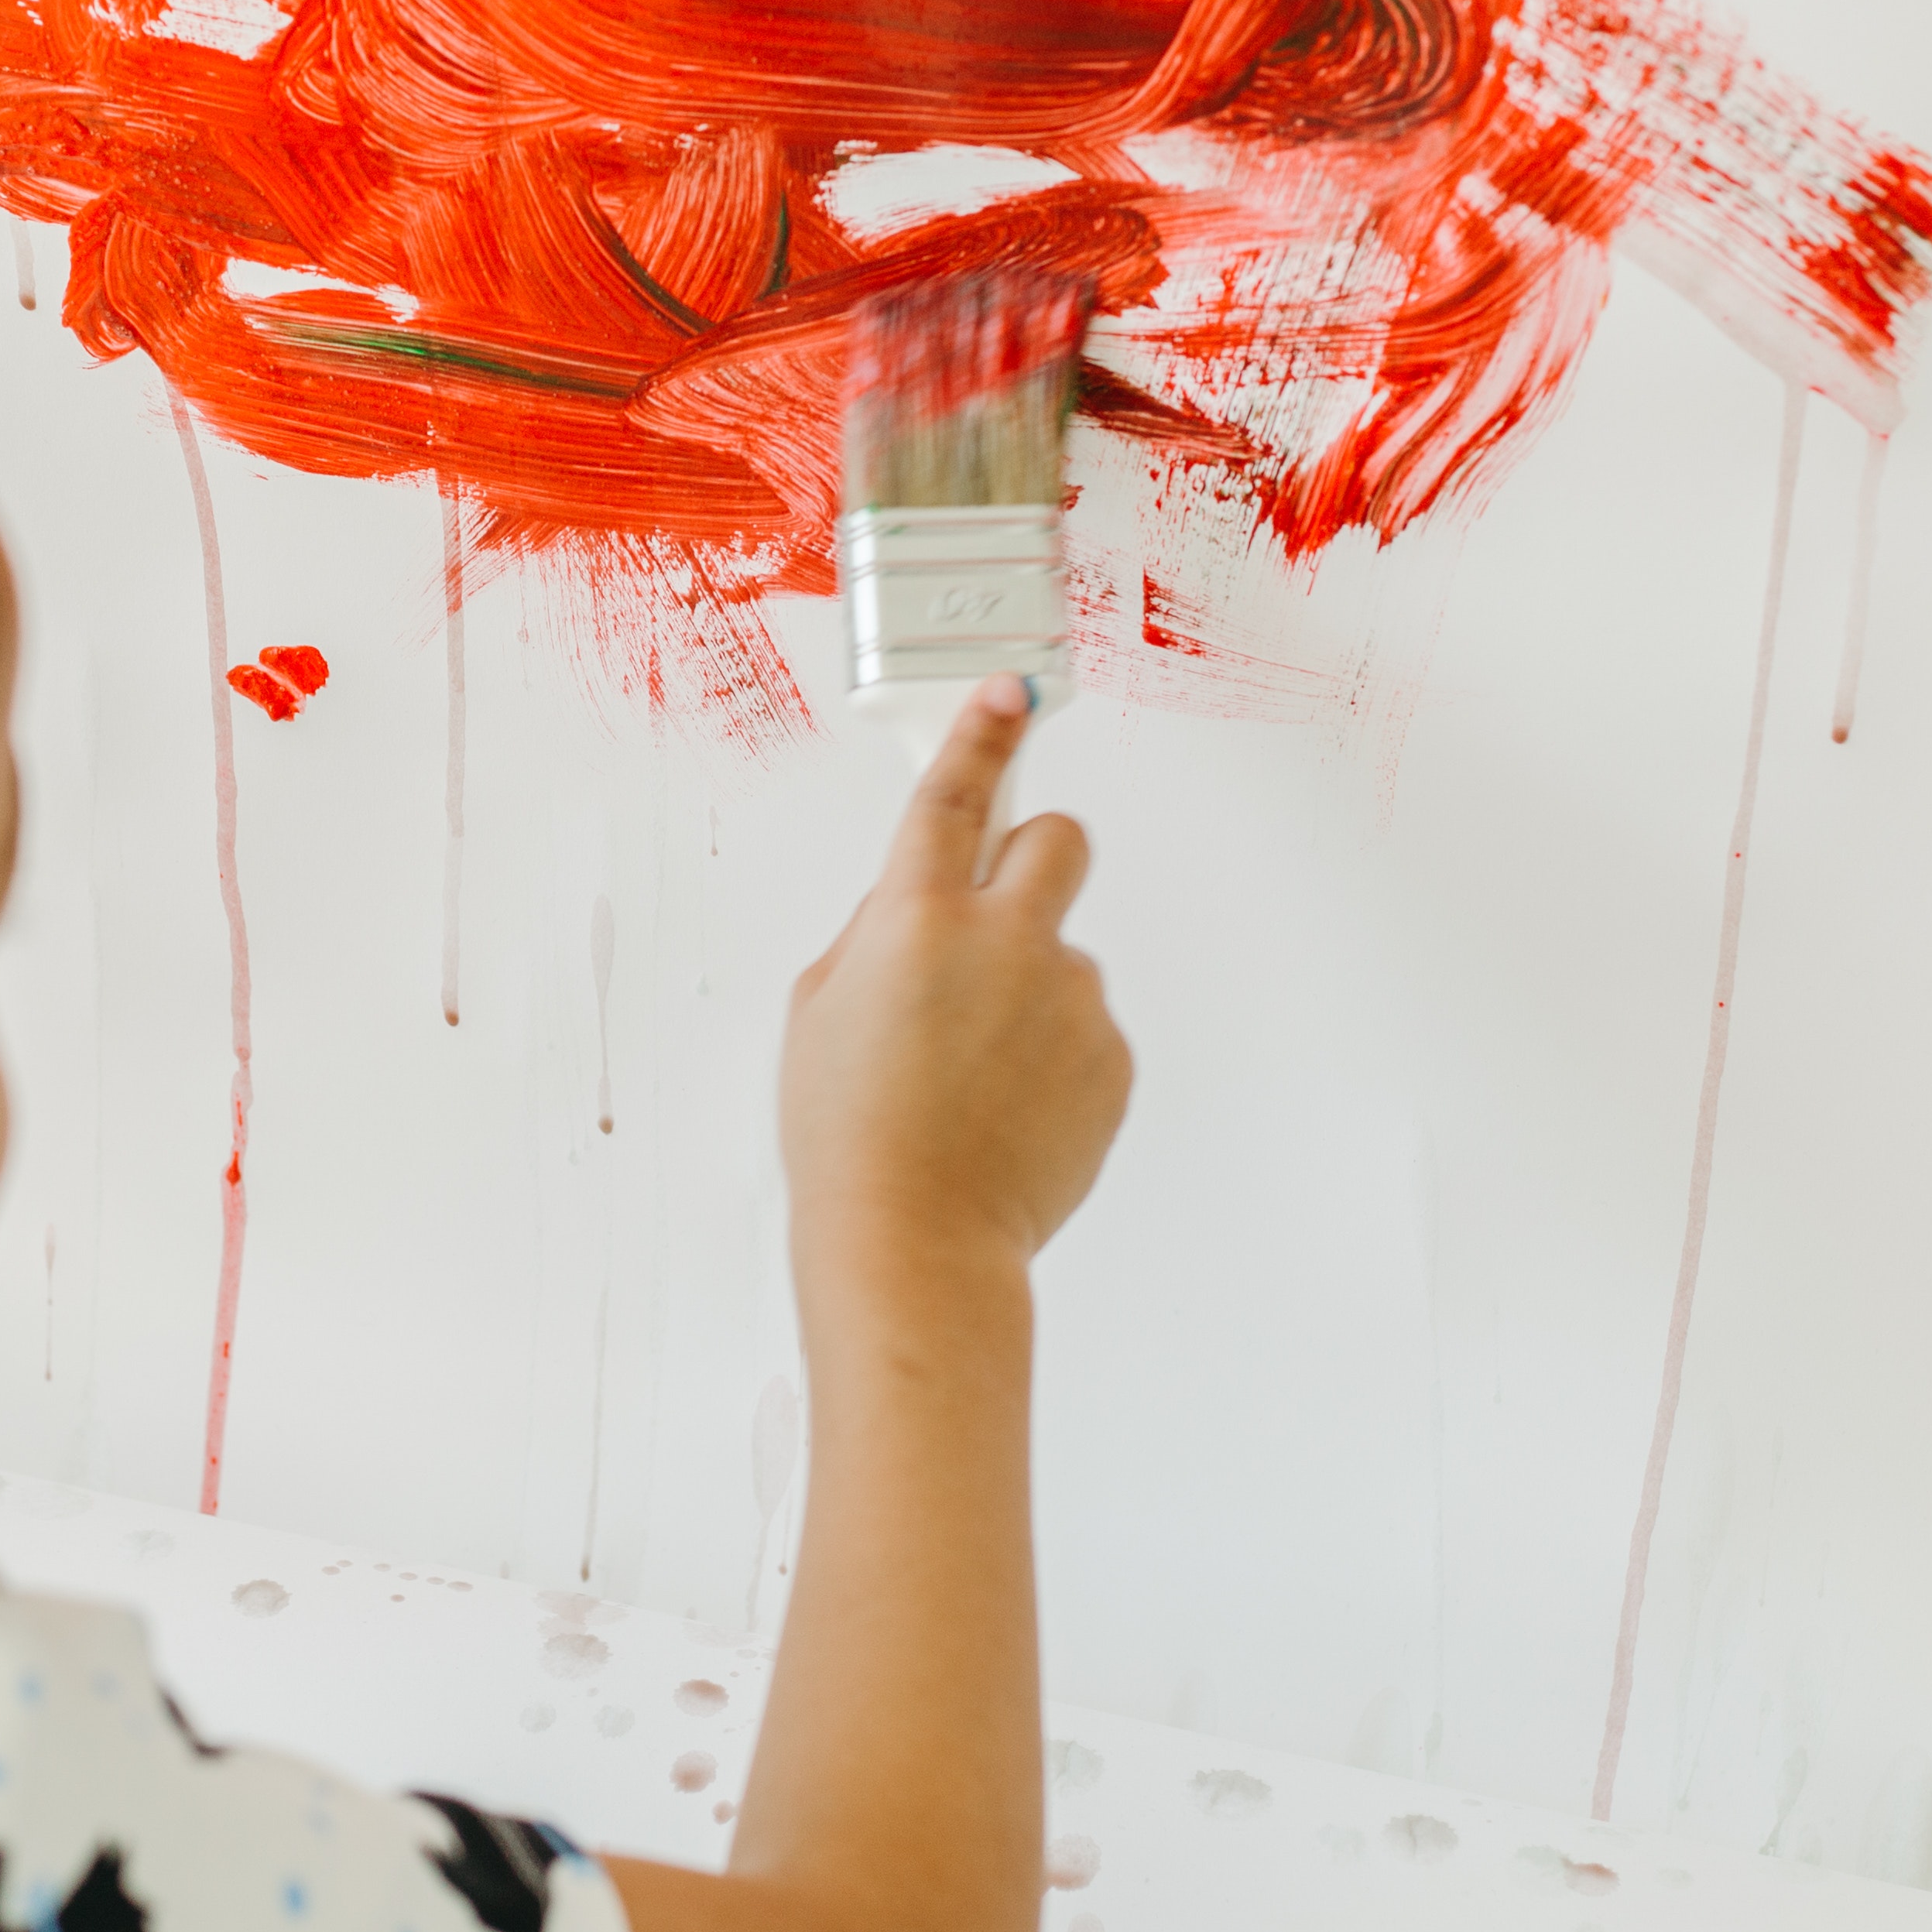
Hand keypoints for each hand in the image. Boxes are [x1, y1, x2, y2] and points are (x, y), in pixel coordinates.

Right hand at [778, 677, 1132, 1295]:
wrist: (916, 1241)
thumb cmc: (848, 1134)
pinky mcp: (1112, 1059)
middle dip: (1032, 856)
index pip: (956, 792)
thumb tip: (918, 906)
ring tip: (970, 1077)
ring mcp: (1072, 1000)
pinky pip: (1083, 1029)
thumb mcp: (819, 1010)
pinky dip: (1050, 1056)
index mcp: (919, 918)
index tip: (1010, 691)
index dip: (984, 729)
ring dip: (1026, 991)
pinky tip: (1004, 1110)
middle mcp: (1008, 941)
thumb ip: (876, 935)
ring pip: (1061, 955)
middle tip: (997, 913)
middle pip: (1059, 841)